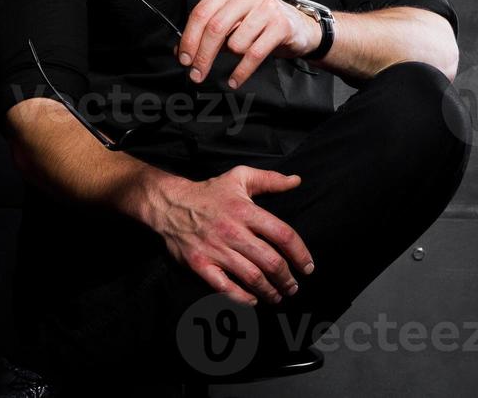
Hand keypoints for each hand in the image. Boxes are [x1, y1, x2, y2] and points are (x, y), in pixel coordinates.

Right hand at [144, 166, 314, 306]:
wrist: (169, 204)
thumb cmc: (208, 192)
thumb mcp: (239, 177)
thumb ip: (270, 179)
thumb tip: (296, 181)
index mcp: (245, 211)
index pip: (283, 235)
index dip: (300, 253)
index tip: (307, 266)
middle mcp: (232, 231)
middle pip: (270, 261)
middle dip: (287, 278)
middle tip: (293, 286)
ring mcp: (215, 250)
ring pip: (252, 277)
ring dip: (270, 290)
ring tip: (278, 296)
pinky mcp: (200, 264)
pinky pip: (225, 287)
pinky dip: (242, 297)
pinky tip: (253, 299)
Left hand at [175, 0, 320, 88]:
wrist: (299, 27)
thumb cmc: (259, 24)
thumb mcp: (232, 22)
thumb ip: (206, 33)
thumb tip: (180, 51)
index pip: (201, 13)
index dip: (189, 38)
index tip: (184, 59)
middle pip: (215, 28)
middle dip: (202, 55)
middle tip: (196, 74)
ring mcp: (266, 7)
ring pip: (235, 42)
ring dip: (231, 58)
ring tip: (238, 57)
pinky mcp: (281, 25)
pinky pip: (253, 54)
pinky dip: (241, 72)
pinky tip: (234, 80)